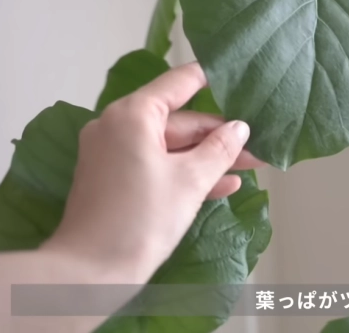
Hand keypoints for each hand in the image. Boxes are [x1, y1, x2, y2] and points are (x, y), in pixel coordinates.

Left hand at [40, 62, 262, 283]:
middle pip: (179, 121)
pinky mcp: (115, 180)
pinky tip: (224, 184)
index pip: (180, 82)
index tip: (240, 74)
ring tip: (252, 165)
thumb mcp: (191, 180)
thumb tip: (239, 128)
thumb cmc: (142, 219)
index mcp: (133, 115)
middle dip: (219, 136)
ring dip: (209, 157)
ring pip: (171, 147)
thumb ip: (220, 149)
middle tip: (258, 146)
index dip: (212, 77)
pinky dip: (186, 173)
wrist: (90, 273)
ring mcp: (114, 154)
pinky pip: (157, 165)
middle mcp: (118, 126)